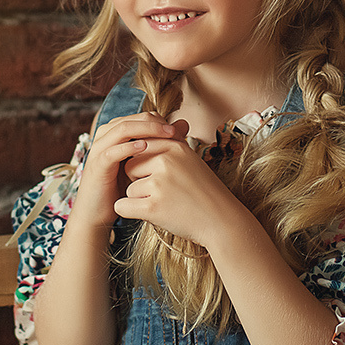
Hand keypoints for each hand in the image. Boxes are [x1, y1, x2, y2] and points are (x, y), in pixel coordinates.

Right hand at [72, 113, 183, 229]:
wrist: (98, 212)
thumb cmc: (122, 187)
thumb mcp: (144, 164)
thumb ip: (162, 143)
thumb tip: (183, 124)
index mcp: (117, 133)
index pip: (140, 116)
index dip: (160, 121)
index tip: (179, 131)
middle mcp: (106, 136)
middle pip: (132, 119)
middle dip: (155, 123)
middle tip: (174, 131)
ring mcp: (99, 149)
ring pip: (123, 129)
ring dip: (146, 130)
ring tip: (166, 135)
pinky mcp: (96, 165)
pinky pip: (112, 151)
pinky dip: (128, 148)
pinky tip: (144, 148)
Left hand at [116, 126, 246, 246]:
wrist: (221, 220)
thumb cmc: (202, 190)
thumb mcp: (188, 158)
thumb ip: (167, 144)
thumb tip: (149, 123)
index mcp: (174, 146)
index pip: (139, 148)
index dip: (146, 165)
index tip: (163, 177)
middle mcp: (166, 161)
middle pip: (129, 167)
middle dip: (139, 181)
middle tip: (164, 191)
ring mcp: (159, 184)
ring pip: (129, 189)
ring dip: (141, 199)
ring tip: (167, 203)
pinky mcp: (153, 207)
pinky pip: (123, 206)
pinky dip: (131, 212)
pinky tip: (152, 214)